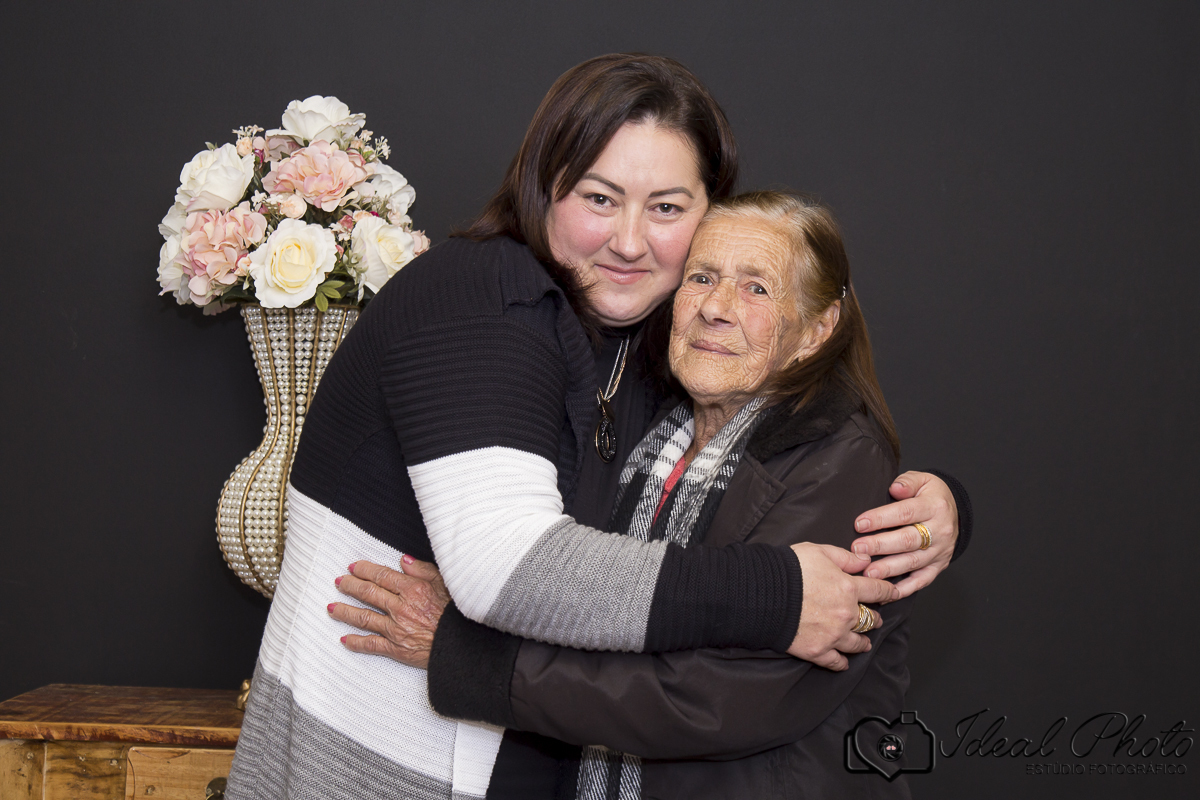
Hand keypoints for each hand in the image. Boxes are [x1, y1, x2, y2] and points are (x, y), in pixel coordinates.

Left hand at [328, 556, 448, 668]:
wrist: (462, 645)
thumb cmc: (456, 614)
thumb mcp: (445, 583)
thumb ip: (423, 570)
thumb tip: (403, 561)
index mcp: (412, 589)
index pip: (381, 575)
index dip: (364, 570)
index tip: (353, 567)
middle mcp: (400, 607)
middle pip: (367, 593)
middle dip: (349, 586)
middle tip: (339, 582)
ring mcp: (396, 629)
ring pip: (363, 618)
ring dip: (345, 611)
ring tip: (332, 608)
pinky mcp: (396, 649)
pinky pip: (371, 645)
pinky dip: (356, 642)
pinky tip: (345, 640)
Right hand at [786, 543, 898, 670]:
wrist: (762, 593)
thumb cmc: (788, 569)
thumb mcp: (819, 551)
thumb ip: (846, 557)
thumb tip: (865, 560)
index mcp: (848, 588)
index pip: (878, 590)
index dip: (888, 591)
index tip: (893, 594)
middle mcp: (846, 614)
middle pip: (870, 619)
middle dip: (874, 617)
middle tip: (875, 618)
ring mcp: (833, 635)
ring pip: (857, 642)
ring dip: (863, 642)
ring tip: (864, 642)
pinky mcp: (817, 650)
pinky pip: (836, 662)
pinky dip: (842, 662)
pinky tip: (844, 661)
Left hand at [850, 471, 957, 597]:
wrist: (955, 511)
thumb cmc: (930, 495)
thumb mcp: (923, 480)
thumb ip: (908, 482)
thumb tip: (895, 488)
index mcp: (934, 507)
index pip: (905, 513)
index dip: (881, 519)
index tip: (860, 524)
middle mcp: (940, 531)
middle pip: (907, 540)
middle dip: (880, 546)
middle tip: (858, 549)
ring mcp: (940, 551)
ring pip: (913, 562)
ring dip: (889, 569)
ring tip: (867, 573)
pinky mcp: (938, 566)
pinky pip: (922, 580)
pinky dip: (904, 589)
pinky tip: (886, 593)